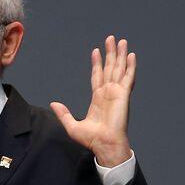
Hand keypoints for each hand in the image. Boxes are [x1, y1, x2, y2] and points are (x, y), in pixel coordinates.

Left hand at [50, 36, 134, 166]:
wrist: (105, 145)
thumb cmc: (92, 140)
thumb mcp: (72, 126)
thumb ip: (64, 113)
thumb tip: (53, 104)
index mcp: (97, 99)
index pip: (97, 76)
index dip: (97, 63)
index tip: (96, 51)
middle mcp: (108, 93)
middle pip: (109, 68)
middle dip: (110, 53)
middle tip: (110, 39)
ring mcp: (117, 92)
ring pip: (119, 69)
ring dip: (120, 54)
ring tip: (121, 41)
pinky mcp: (123, 95)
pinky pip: (128, 77)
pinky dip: (130, 66)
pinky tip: (131, 55)